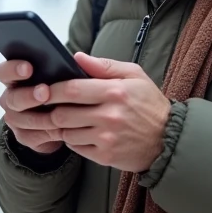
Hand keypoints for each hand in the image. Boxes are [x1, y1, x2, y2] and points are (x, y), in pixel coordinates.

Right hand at [0, 60, 64, 155]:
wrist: (63, 117)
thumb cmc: (61, 89)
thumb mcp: (62, 75)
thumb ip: (65, 66)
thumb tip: (78, 58)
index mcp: (15, 78)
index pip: (4, 71)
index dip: (13, 69)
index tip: (28, 68)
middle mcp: (10, 97)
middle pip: (12, 97)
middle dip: (29, 95)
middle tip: (45, 92)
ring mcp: (15, 118)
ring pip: (20, 119)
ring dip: (40, 117)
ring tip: (58, 115)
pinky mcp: (23, 135)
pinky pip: (31, 135)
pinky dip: (46, 133)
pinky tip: (60, 129)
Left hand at [41, 53, 169, 172]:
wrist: (168, 139)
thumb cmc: (150, 104)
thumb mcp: (134, 76)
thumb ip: (104, 66)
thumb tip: (76, 57)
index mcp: (114, 92)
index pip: (71, 89)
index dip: (51, 90)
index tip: (43, 89)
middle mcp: (109, 116)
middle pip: (62, 114)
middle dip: (51, 110)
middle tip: (49, 106)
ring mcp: (106, 138)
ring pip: (66, 133)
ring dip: (62, 126)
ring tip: (66, 119)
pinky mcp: (105, 156)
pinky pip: (76, 148)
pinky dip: (73, 140)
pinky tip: (79, 132)